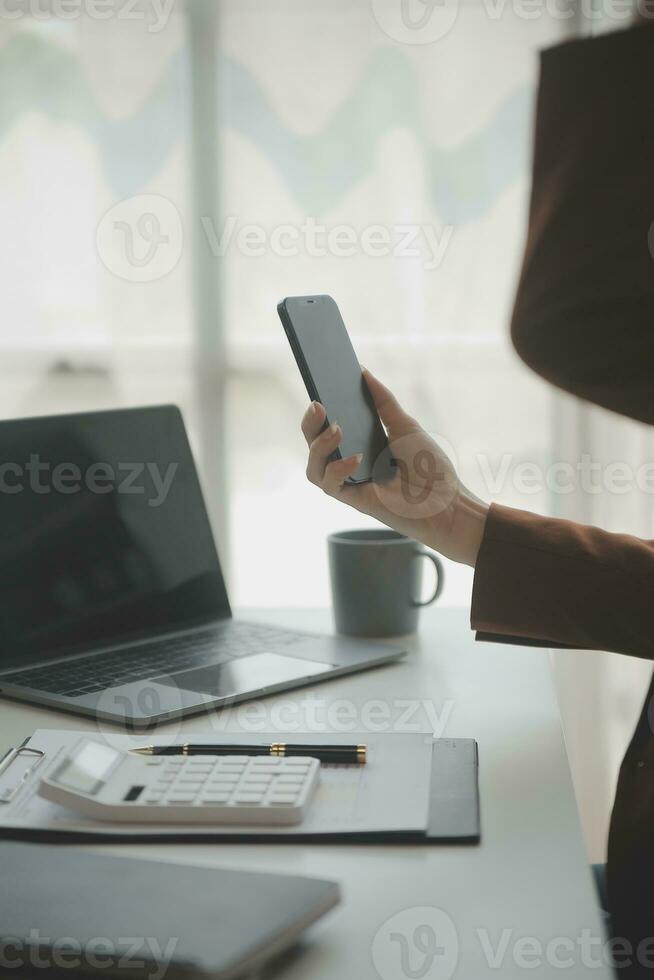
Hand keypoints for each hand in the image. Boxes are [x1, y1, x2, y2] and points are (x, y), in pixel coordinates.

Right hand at [301, 370, 487, 565]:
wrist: (447, 501)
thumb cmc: (430, 466)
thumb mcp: (404, 425)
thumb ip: (383, 401)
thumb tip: (363, 373)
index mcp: (360, 445)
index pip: (327, 428)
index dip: (317, 412)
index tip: (319, 390)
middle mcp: (350, 465)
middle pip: (314, 445)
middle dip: (310, 424)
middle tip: (318, 405)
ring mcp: (351, 483)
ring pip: (314, 467)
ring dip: (319, 446)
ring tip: (337, 429)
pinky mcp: (355, 500)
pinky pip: (330, 485)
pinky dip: (338, 469)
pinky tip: (356, 458)